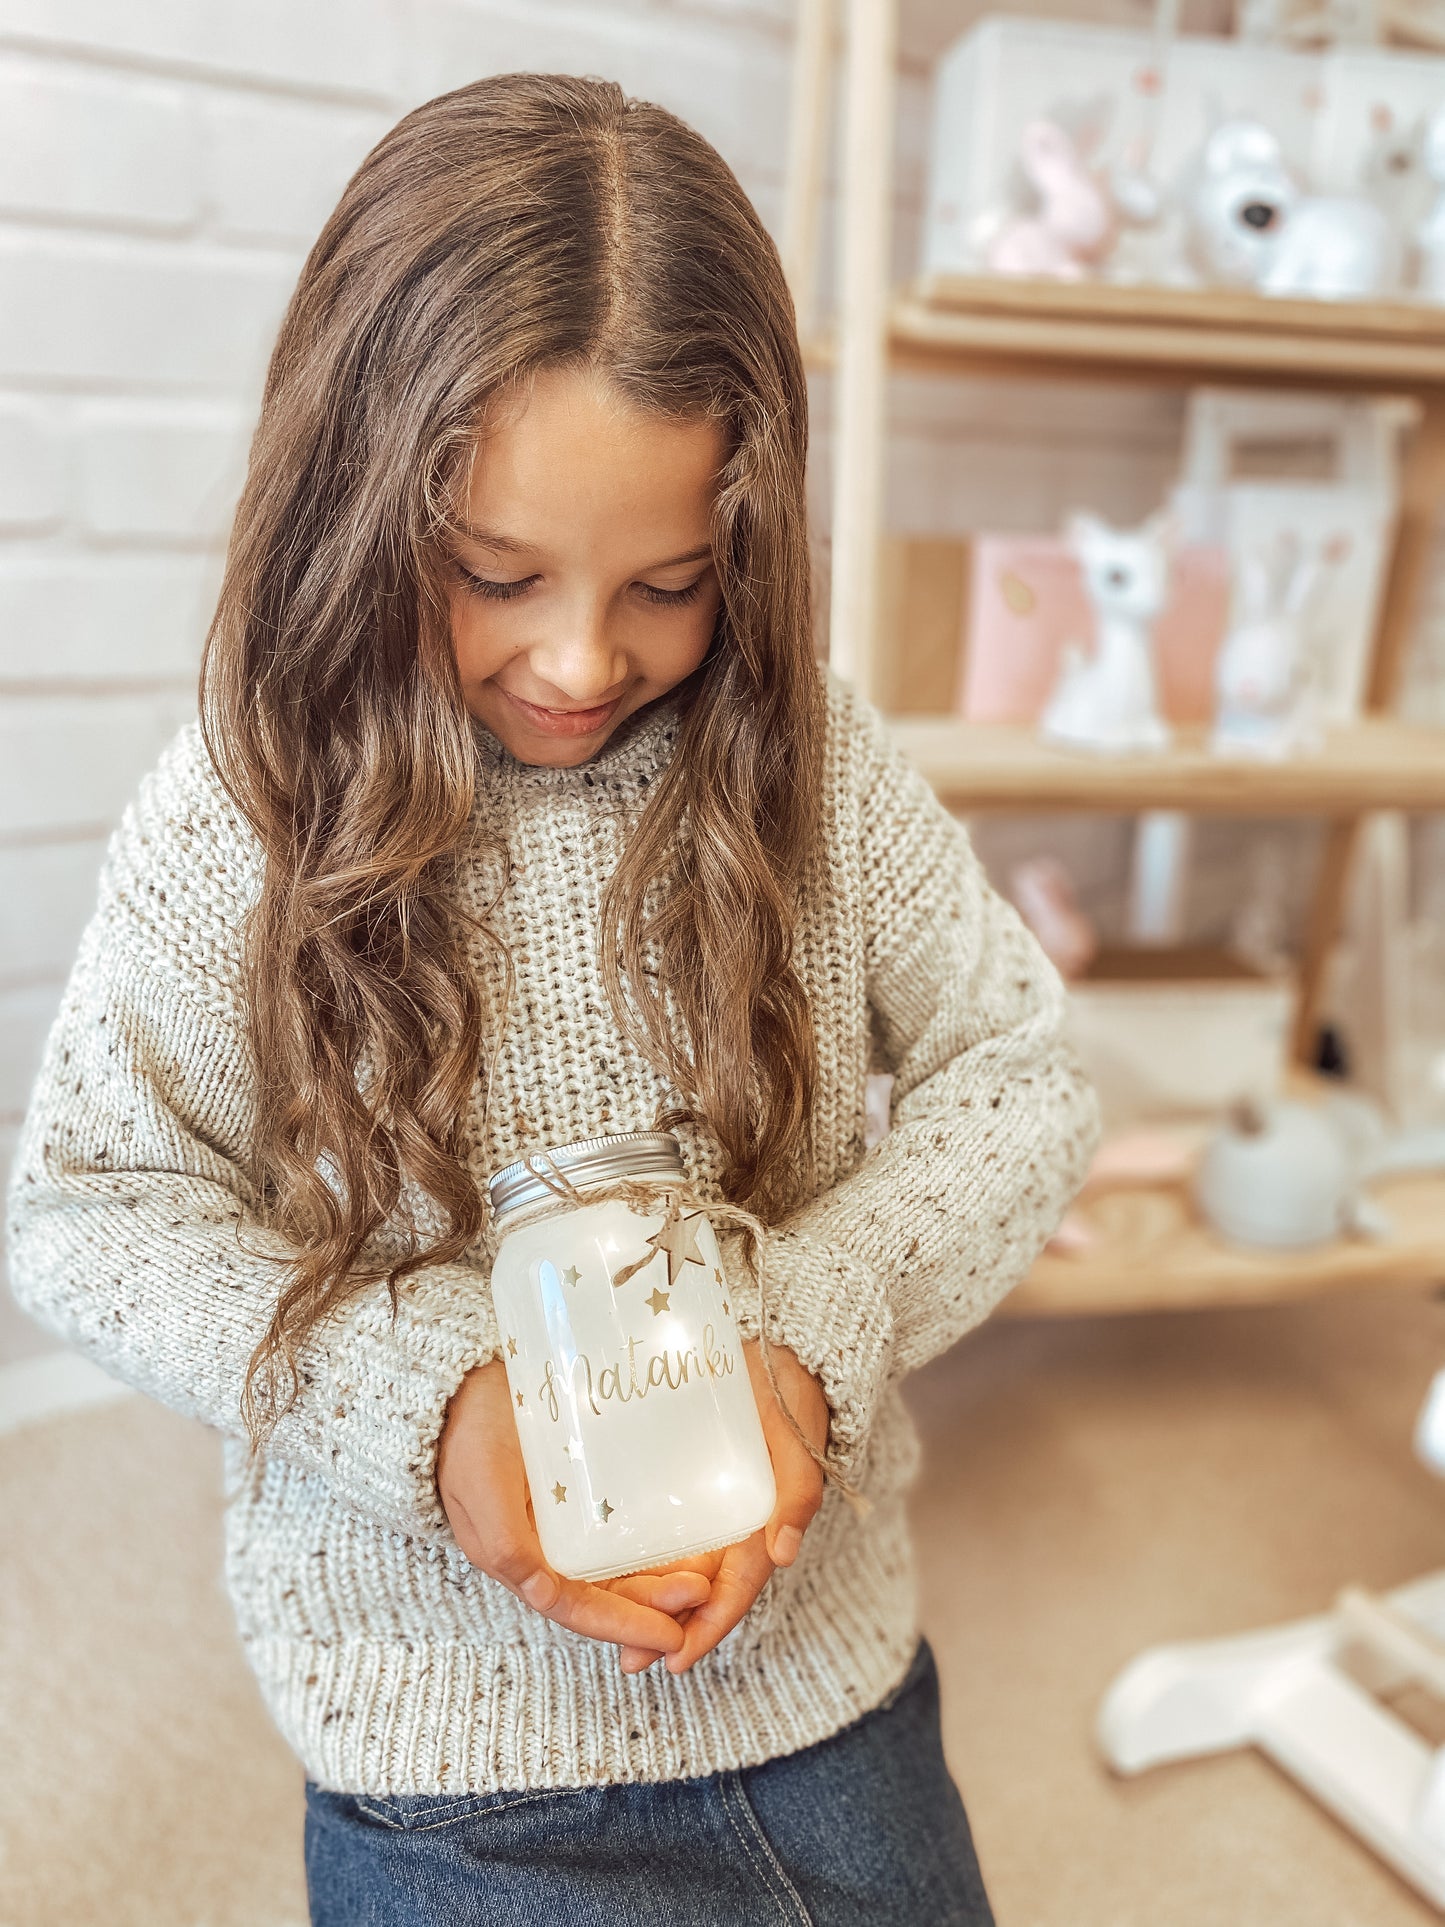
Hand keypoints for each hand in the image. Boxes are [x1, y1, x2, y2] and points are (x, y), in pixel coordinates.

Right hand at [437, 1361, 709, 1657]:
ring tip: (704, 1574)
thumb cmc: (471, 1434)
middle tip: (701, 1593)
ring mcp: (563, 1524)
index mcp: (518, 1561)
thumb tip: (544, 1597)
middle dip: (653, 1602)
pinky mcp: (578, 1495)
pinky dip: (648, 1542)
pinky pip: (618, 1529)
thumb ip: (506, 1545)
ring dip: (657, 1576)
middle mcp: (544, 1552)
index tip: (672, 1636)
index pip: (578, 1608)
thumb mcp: (483, 1488)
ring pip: (617, 1565)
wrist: (462, 1386)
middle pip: (606, 1591)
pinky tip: (682, 1536)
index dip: (624, 1624)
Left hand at [618, 1340, 830, 1677]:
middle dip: (668, 1630)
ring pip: (678, 1572)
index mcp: (763, 1527)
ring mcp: (707, 1511)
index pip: (736, 1591)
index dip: (708, 1627)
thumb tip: (784, 1554)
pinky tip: (606, 1573)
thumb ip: (796, 1492)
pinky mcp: (685, 1489)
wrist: (774, 1352)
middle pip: (700, 1592)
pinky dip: (641, 1563)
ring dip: (649, 1606)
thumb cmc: (788, 1395)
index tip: (677, 1659)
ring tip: (610, 1633)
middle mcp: (733, 1529)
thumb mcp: (796, 1440)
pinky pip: (663, 1535)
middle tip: (630, 1660)